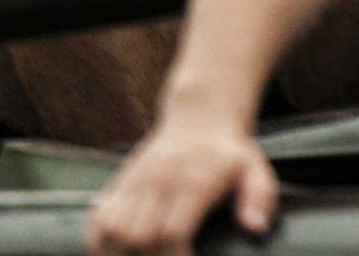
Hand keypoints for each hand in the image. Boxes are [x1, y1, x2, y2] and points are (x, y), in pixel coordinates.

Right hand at [84, 106, 276, 255]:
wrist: (200, 117)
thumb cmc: (232, 154)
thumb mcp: (257, 171)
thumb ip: (260, 199)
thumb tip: (254, 228)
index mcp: (192, 183)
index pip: (172, 232)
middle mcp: (159, 181)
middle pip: (138, 237)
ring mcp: (136, 181)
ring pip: (113, 228)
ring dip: (123, 254)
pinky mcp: (122, 182)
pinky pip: (98, 217)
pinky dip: (100, 242)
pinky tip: (117, 253)